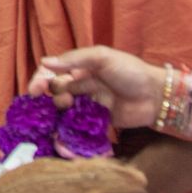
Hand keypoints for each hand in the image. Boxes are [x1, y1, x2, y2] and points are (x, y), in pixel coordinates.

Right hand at [28, 45, 164, 128]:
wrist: (156, 96)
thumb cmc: (131, 71)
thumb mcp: (102, 57)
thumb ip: (74, 59)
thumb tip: (45, 61)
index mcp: (80, 68)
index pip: (53, 72)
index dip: (41, 80)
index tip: (34, 90)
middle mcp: (81, 85)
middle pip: (56, 91)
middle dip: (52, 96)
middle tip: (61, 101)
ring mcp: (88, 104)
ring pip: (63, 109)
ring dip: (58, 112)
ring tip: (66, 112)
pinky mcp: (96, 122)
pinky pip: (76, 126)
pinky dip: (67, 130)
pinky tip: (64, 135)